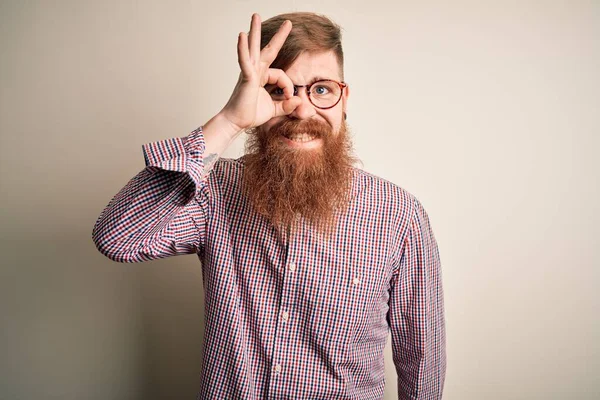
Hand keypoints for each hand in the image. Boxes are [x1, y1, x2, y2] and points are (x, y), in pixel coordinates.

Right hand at [219, 13, 301, 135]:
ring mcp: (250, 73)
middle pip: (268, 50)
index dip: (288, 86)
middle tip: (288, 22)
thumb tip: (300, 101)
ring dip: (255, 32)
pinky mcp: (245, 77)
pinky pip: (244, 60)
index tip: (289, 98)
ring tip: (255, 16)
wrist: (236, 122)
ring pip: (254, 49)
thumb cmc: (250, 114)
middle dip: (278, 37)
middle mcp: (256, 72)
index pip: (282, 75)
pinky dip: (242, 48)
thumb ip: (287, 105)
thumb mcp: (275, 110)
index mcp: (263, 78)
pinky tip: (241, 36)